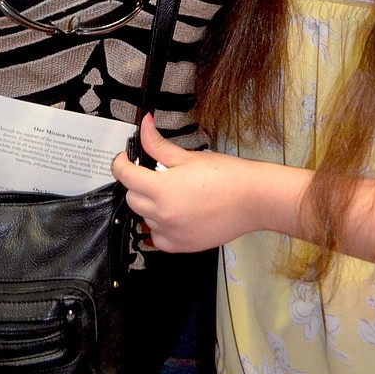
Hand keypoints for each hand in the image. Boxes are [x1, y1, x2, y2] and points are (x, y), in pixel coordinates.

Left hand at [111, 114, 270, 251]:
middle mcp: (163, 214)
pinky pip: (156, 238)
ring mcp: (170, 233)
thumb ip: (158, 145)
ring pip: (143, 218)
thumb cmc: (226, 176)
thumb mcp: (188, 156)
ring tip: (170, 193)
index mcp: (162, 189)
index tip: (125, 158)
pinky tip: (174, 214)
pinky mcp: (180, 246)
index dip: (121, 163)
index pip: (125, 175)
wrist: (253, 200)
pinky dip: (159, 226)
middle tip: (153, 173)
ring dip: (149, 204)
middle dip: (137, 183)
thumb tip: (143, 126)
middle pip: (132, 197)